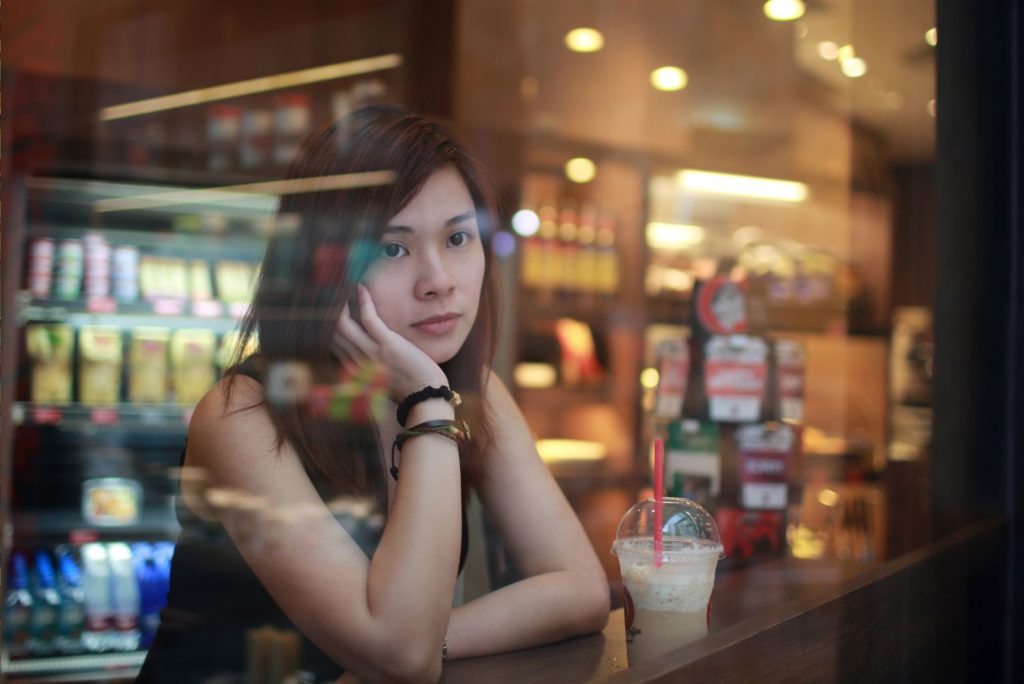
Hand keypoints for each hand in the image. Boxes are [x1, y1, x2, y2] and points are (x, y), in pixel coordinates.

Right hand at [333, 284, 447, 400]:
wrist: (425, 396)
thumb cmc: (406, 386)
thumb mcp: (376, 377)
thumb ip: (364, 364)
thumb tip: (359, 344)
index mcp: (351, 370)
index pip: (330, 342)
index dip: (325, 322)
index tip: (325, 305)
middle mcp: (355, 362)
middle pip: (331, 332)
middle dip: (327, 310)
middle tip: (328, 289)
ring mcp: (370, 353)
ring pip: (343, 324)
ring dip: (341, 302)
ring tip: (340, 285)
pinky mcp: (387, 345)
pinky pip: (369, 319)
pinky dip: (363, 301)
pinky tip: (361, 287)